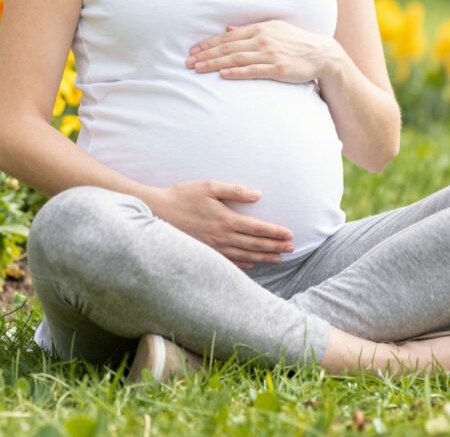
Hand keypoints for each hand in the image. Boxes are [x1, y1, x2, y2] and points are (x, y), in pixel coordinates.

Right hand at [146, 180, 294, 268]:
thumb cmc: (183, 196)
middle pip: (255, 244)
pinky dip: (245, 264)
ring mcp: (214, 248)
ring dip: (264, 257)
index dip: (275, 233)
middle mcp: (222, 237)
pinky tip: (253, 263)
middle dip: (275, 246)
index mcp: (226, 220)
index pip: (257, 229)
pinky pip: (230, 262)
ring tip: (279, 258)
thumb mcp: (209, 186)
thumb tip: (258, 194)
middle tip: (291, 248)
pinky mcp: (205, 253)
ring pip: (245, 256)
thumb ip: (235, 190)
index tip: (290, 235)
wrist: (157, 212)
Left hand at [185, 20, 344, 83]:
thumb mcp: (273, 30)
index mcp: (261, 28)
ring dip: (214, 64)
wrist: (321, 54)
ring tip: (198, 69)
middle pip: (228, 48)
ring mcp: (270, 54)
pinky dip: (235, 72)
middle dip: (206, 55)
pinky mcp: (277, 69)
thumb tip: (228, 29)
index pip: (228, 37)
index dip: (209, 44)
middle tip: (188, 62)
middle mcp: (263, 39)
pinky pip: (252, 71)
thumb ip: (250, 30)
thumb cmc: (295, 42)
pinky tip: (221, 75)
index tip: (193, 51)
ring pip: (236, 59)